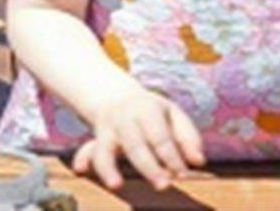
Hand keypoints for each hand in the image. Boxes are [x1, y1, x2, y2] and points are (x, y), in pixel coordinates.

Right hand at [69, 82, 205, 190]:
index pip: (161, 136)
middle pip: (136, 145)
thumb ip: (188, 136)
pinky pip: (87, 151)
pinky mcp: (96, 142)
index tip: (183, 174)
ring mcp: (108, 131)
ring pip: (106, 150)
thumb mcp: (172, 114)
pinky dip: (83, 159)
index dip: (172, 156)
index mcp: (147, 110)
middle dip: (149, 166)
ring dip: (109, 167)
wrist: (114, 95)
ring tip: (116, 185)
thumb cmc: (151, 111)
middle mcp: (125, 120)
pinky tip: (80, 170)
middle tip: (164, 185)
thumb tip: (199, 161)